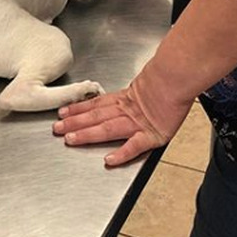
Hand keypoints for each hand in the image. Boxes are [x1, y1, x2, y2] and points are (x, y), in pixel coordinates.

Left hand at [52, 67, 193, 164]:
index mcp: (126, 98)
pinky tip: (109, 160)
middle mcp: (127, 111)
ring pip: (107, 129)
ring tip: (71, 139)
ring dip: (87, 134)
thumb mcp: (149, 80)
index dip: (79, 109)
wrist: (180, 76)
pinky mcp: (152, 135)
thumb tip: (133, 90)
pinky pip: (134, 146)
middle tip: (57, 129)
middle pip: (96, 116)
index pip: (96, 104)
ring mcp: (138, 123)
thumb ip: (138, 90)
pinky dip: (122, 153)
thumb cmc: (170, 77)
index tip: (63, 112)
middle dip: (75, 123)